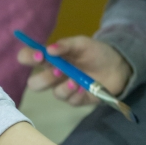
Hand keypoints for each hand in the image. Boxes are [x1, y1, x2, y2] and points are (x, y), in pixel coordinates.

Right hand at [17, 36, 131, 106]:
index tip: (39, 56)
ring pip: (54, 93)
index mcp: (51, 58)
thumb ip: (66, 45)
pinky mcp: (76, 100)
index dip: (28, 58)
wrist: (118, 66)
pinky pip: (70, 101)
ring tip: (76, 80)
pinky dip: (77, 93)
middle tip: (58, 71)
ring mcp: (64, 88)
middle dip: (44, 79)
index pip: (28, 58)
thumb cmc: (96, 52)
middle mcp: (53, 75)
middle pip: (34, 83)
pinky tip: (85, 87)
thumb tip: (49, 49)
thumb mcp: (82, 43)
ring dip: (64, 87)